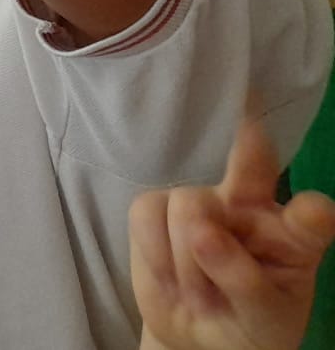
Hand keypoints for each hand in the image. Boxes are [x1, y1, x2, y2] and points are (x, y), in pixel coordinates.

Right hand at [131, 114, 334, 349]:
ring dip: (186, 262)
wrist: (196, 338)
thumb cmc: (248, 327)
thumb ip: (244, 281)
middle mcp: (253, 209)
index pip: (310, 219)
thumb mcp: (262, 320)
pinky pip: (147, 212)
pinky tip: (168, 276)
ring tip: (197, 293)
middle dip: (248, 150)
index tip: (313, 208)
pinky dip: (153, 252)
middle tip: (248, 133)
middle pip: (251, 170)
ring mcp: (205, 203)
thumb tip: (202, 234)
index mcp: (293, 239)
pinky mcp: (158, 208)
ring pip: (188, 204)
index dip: (311, 213)